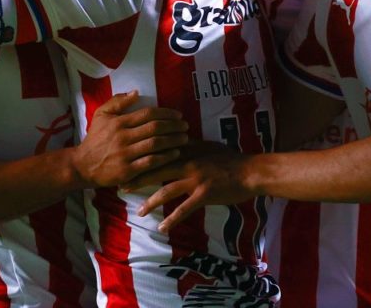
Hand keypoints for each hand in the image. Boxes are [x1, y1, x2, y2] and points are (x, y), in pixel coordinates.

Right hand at [71, 91, 188, 188]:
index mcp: (119, 122)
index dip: (166, 113)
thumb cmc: (95, 139)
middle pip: (155, 128)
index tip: (178, 115)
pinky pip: (151, 162)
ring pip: (155, 145)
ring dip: (173, 140)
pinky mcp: (127, 171)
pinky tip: (175, 153)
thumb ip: (117, 102)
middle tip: (186, 126)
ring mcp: (125, 154)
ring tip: (185, 138)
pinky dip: (165, 157)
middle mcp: (123, 137)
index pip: (148, 114)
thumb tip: (136, 92)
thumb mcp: (101, 115)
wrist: (82, 165)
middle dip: (174, 126)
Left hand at [127, 141, 253, 232]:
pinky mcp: (204, 194)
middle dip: (137, 179)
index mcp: (187, 150)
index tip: (126, 165)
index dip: (141, 159)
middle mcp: (188, 162)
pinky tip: (162, 227)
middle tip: (121, 186)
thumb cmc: (229, 159)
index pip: (159, 153)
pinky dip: (172, 219)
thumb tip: (174, 143)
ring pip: (166, 190)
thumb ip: (188, 146)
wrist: (249, 171)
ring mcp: (196, 179)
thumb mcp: (207, 146)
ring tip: (139, 211)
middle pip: (156, 170)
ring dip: (151, 201)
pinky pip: (184, 209)